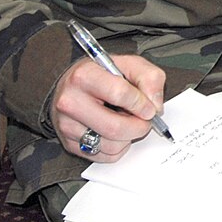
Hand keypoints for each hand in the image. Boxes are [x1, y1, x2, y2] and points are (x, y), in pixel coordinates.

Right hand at [51, 53, 166, 161]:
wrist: (73, 87)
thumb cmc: (103, 75)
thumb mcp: (130, 64)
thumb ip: (149, 78)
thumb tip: (155, 106)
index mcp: (84, 76)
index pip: (119, 94)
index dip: (141, 104)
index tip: (150, 108)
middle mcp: (70, 102)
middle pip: (115, 127)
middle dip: (139, 127)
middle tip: (145, 121)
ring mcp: (66, 125)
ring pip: (111, 145)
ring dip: (129, 138)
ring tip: (127, 123)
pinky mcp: (69, 144)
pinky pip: (104, 156)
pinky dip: (118, 148)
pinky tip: (116, 132)